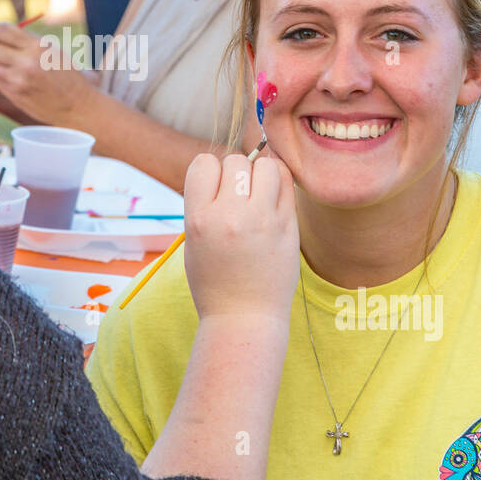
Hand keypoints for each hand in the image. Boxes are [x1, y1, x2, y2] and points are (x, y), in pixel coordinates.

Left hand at [0, 23, 91, 124]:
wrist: (78, 105)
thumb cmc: (68, 76)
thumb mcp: (53, 51)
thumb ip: (29, 42)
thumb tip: (1, 36)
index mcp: (38, 45)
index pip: (1, 30)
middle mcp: (26, 61)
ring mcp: (18, 79)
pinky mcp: (14, 94)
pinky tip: (2, 77)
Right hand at [181, 151, 298, 323]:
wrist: (244, 318)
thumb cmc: (214, 280)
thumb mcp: (193, 241)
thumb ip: (205, 203)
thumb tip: (226, 167)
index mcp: (199, 219)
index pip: (203, 163)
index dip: (210, 172)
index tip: (215, 190)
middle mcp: (230, 216)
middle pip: (235, 161)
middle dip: (236, 173)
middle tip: (238, 197)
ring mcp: (263, 220)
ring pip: (265, 166)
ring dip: (261, 174)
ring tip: (258, 194)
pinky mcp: (288, 226)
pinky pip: (287, 182)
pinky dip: (279, 183)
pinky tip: (274, 198)